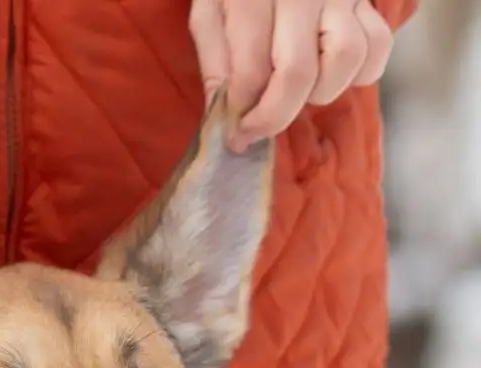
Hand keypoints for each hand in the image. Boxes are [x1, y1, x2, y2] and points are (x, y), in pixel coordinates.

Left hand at [189, 0, 392, 149]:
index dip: (243, 114)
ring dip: (321, 91)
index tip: (235, 135)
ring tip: (297, 90)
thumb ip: (215, 60)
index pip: (252, 69)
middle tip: (259, 129)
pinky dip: (360, 72)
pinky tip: (330, 72)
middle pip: (298, 72)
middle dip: (276, 115)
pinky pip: (378, 46)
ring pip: (347, 58)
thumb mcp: (210, 10)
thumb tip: (224, 115)